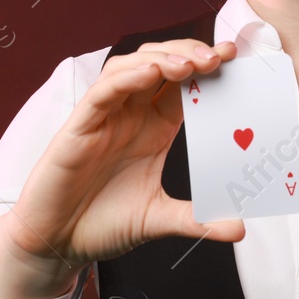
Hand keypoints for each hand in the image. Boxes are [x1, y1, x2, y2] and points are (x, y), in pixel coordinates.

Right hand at [0, 37, 246, 298]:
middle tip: (220, 56)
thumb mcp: (159, 219)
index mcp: (154, 127)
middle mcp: (130, 115)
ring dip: (162, 59)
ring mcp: (104, 117)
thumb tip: (240, 229)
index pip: (184, 84)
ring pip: (131, 67)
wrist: (58, 245)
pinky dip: (126, 78)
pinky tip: (150, 73)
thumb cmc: (102, 224)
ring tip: (191, 63)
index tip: (235, 59)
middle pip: (160, 64)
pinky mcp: (79, 127)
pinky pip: (102, 93)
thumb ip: (197, 220)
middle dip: (190, 53)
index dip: (208, 67)